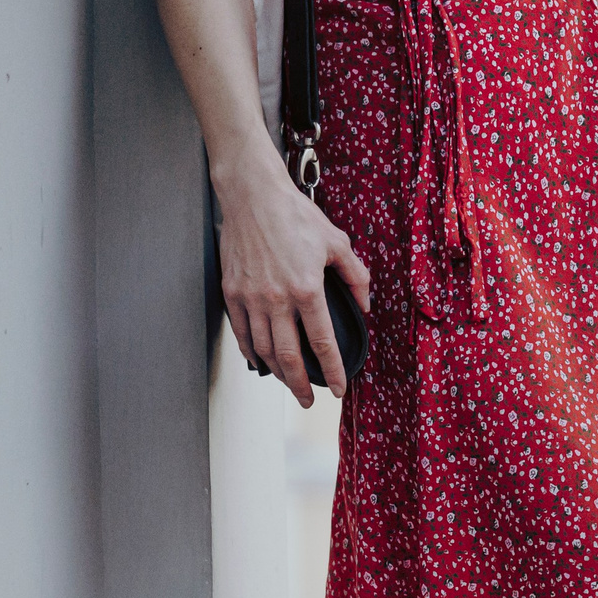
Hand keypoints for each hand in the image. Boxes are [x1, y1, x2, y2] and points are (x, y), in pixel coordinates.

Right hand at [213, 164, 369, 406]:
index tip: (339, 388)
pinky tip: (261, 362)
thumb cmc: (295, 215)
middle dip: (302, 385)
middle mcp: (277, 299)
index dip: (333, 370)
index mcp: (307, 289)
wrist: (252, 195)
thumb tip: (365, 307)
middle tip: (310, 401)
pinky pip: (241, 331)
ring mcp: (251, 297)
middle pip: (290, 356)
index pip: (323, 343)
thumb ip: (356, 278)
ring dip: (278, 373)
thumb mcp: (338, 243)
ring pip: (263, 349)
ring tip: (289, 384)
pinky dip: (251, 351)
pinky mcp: (232, 291)